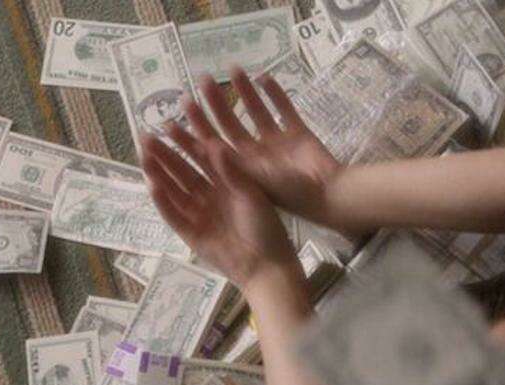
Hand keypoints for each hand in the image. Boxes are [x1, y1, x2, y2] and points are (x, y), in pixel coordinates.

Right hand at [140, 130, 301, 292]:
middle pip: (182, 172)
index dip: (186, 141)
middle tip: (145, 136)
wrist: (267, 264)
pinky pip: (174, 215)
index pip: (202, 158)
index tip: (169, 123)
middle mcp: (209, 196)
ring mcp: (198, 215)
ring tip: (144, 155)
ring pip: (173, 190)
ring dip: (158, 174)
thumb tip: (214, 142)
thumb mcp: (250, 194)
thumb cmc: (266, 227)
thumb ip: (231, 171)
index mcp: (226, 183)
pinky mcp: (190, 234)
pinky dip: (163, 202)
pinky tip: (152, 185)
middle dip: (164, 154)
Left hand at [169, 68, 356, 235]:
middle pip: (229, 126)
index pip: (210, 147)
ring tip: (232, 68)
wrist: (327, 195)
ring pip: (255, 113)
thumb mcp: (251, 183)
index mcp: (241, 170)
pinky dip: (275, 95)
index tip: (177, 110)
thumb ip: (229, 164)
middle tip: (199, 81)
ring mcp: (277, 145)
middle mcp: (255, 156)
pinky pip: (285, 110)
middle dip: (213, 105)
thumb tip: (204, 144)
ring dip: (243, 93)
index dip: (193, 130)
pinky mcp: (299, 135)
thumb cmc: (287, 194)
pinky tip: (264, 76)